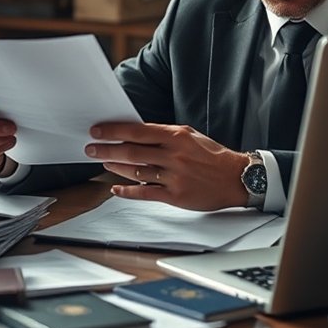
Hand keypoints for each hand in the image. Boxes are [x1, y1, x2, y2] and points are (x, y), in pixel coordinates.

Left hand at [86, 123, 249, 210]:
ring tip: (103, 163)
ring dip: (115, 167)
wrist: (236, 178)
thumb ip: (166, 135)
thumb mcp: (191, 136)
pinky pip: (145, 192)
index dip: (114, 131)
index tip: (98, 131)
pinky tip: (116, 187)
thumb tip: (138, 133)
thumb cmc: (212, 156)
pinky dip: (127, 190)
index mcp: (177, 136)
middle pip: (131, 152)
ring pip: (136, 171)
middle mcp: (174, 155)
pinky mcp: (175, 196)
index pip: (137, 131)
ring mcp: (174, 177)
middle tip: (91, 149)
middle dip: (107, 149)